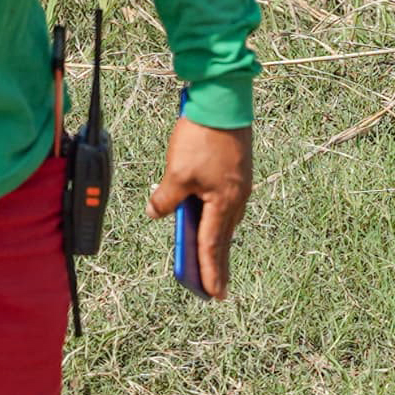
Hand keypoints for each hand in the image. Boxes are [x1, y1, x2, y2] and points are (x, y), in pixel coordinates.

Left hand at [149, 119, 252, 300]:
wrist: (222, 100)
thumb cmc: (202, 136)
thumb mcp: (176, 172)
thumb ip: (165, 198)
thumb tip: (155, 212)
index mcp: (224, 202)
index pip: (212, 245)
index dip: (210, 271)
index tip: (214, 294)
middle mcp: (236, 197)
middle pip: (222, 237)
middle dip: (216, 264)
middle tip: (215, 288)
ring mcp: (239, 184)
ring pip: (224, 220)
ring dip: (216, 241)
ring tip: (209, 259)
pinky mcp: (236, 171)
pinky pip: (225, 204)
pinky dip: (216, 218)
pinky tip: (207, 218)